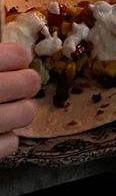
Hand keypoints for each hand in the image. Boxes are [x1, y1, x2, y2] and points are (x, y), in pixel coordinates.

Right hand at [0, 44, 39, 158]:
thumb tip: (20, 52)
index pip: (18, 55)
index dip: (19, 57)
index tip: (16, 61)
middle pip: (31, 83)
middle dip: (24, 83)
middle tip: (14, 85)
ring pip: (27, 113)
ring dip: (18, 110)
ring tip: (3, 109)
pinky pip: (12, 143)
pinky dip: (5, 138)